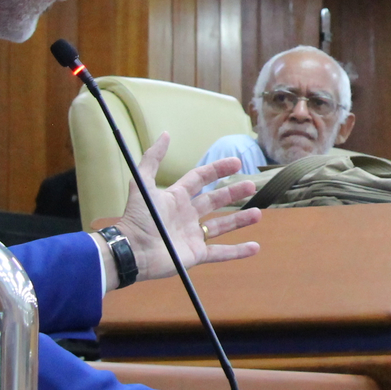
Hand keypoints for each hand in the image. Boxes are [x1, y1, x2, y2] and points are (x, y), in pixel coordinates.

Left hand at [93, 136, 262, 278]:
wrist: (133, 251)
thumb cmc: (137, 219)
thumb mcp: (142, 185)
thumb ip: (152, 159)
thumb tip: (165, 134)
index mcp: (176, 198)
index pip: (201, 179)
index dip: (218, 169)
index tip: (236, 163)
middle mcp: (187, 215)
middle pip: (215, 201)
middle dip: (233, 193)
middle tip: (251, 186)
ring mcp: (192, 235)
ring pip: (221, 226)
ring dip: (240, 220)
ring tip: (258, 214)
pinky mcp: (195, 255)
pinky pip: (220, 252)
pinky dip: (237, 252)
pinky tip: (254, 247)